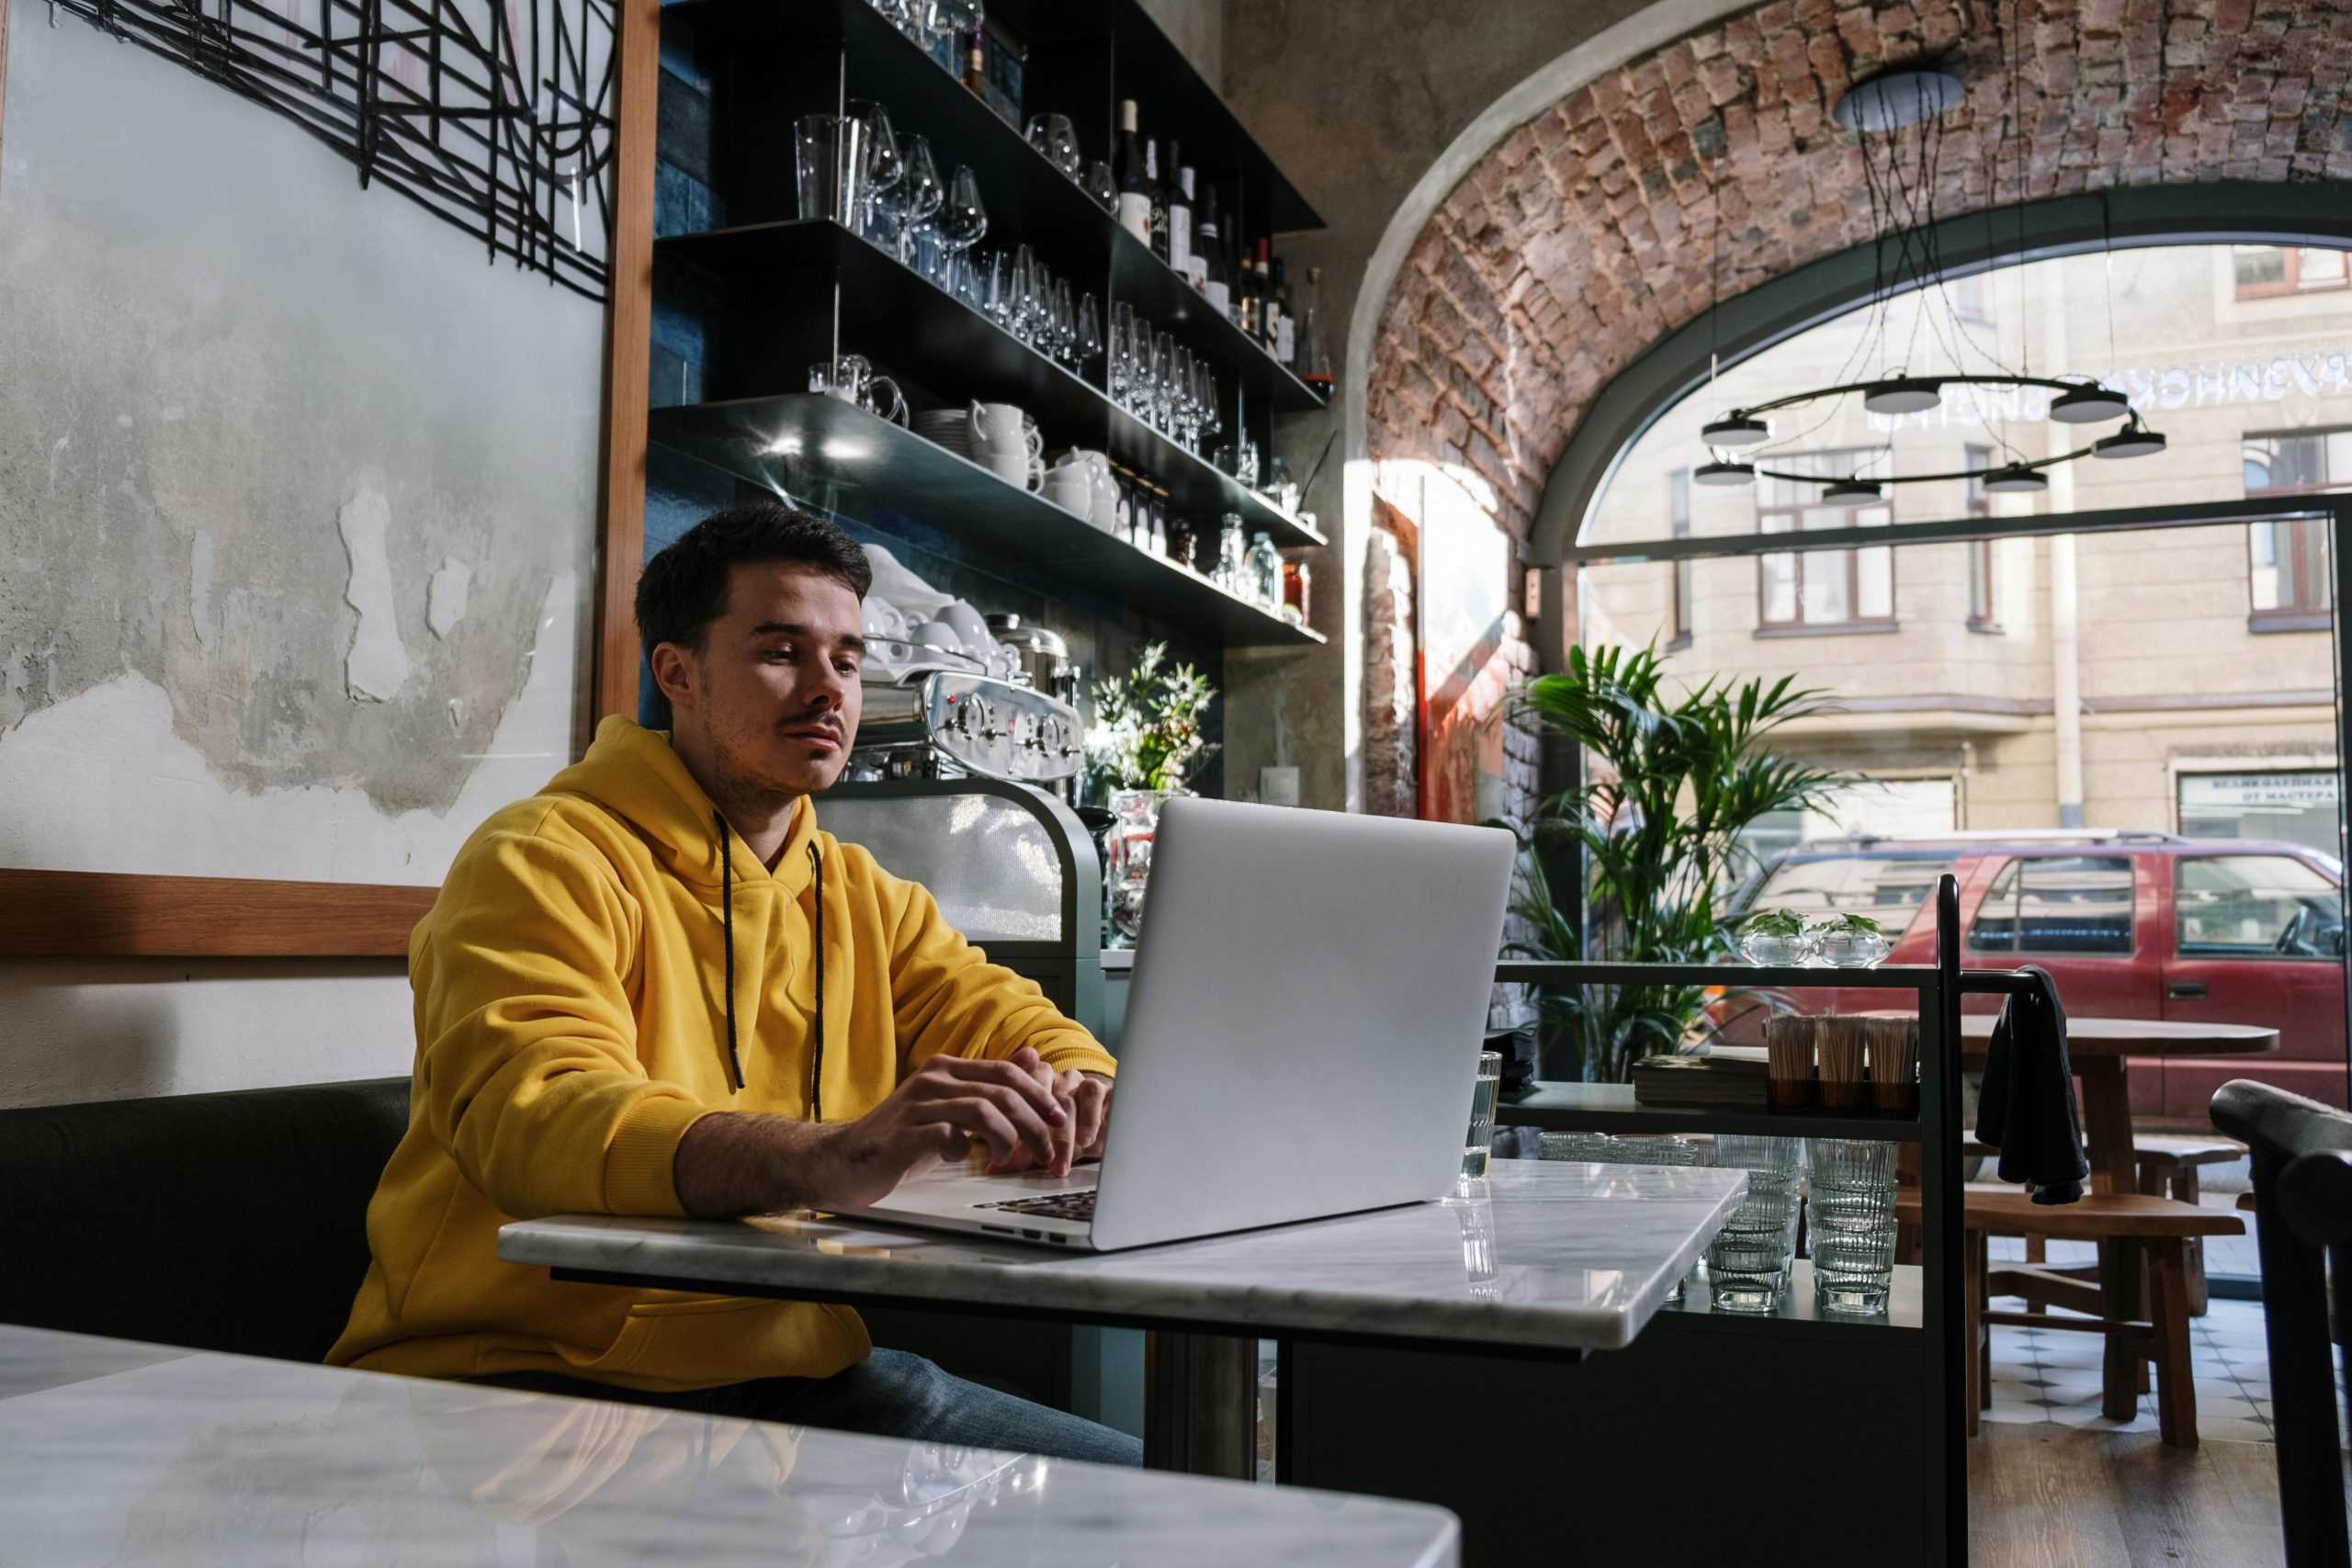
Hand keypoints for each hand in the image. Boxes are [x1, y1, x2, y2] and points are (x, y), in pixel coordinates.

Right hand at [818, 1049, 1069, 1208]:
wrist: (845, 1160)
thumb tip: (1032, 1057)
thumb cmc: (903, 1136)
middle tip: (1046, 1150)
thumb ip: (988, 1083)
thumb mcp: (950, 1105)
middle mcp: (932, 1080)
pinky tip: (960, 1158)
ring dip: (1007, 1139)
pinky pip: (948, 1137)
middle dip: (1033, 1123)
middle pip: (1001, 1092)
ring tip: (1007, 1159)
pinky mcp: (903, 1136)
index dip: (1039, 1095)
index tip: (1058, 1120)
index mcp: (946, 1069)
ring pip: (981, 1111)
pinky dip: (964, 1151)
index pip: (1006, 1072)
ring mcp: (915, 1106)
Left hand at [984, 1058, 1111, 1178]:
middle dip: (1043, 1136)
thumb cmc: (1066, 1139)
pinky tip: (1085, 1139)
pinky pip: (1094, 1092)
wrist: (1105, 1134)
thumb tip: (993, 1171)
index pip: (1019, 1095)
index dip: (1016, 1125)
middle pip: (1044, 1099)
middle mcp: (1056, 1080)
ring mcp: (1079, 1081)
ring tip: (1062, 1160)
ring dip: (1065, 1132)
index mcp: (1033, 1086)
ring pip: (1066, 1098)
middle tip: (1045, 1164)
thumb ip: (1019, 1156)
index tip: (1012, 1156)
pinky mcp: (1103, 1087)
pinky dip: (1088, 1118)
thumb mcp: (1040, 1149)